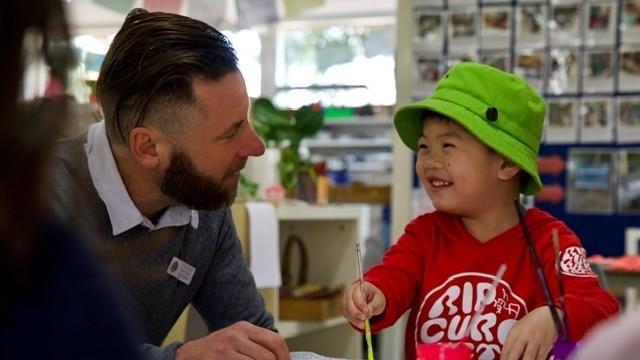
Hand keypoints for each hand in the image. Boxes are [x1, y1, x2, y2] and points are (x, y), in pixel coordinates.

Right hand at [175, 321, 289, 359]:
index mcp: (244, 328)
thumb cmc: (216, 350)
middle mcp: (235, 335)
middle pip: (268, 357)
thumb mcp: (236, 340)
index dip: (285, 357)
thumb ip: (256, 345)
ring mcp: (225, 348)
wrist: (188, 356)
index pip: (275, 340)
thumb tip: (280, 357)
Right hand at [341, 281, 385, 328]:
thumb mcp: (379, 300)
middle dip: (356, 312)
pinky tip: (359, 324)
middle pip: (349, 303)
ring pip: (347, 310)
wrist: (372, 298)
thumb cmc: (375, 297)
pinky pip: (346, 315)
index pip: (356, 294)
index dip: (360, 304)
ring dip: (354, 319)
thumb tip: (369, 312)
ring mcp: (346, 300)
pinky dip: (353, 321)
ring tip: (363, 324)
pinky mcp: (345, 308)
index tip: (367, 311)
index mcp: (359, 287)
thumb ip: (375, 306)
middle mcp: (350, 292)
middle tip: (364, 319)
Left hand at [500, 306, 559, 359]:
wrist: (549, 315)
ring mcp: (536, 341)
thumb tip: (508, 356)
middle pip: (515, 353)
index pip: (506, 349)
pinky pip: (540, 358)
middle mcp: (524, 335)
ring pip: (528, 358)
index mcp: (515, 331)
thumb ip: (513, 341)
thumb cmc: (531, 323)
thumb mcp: (519, 329)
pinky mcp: (546, 345)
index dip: (503, 358)